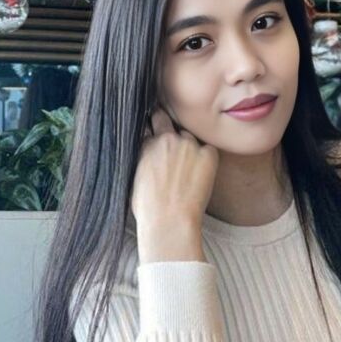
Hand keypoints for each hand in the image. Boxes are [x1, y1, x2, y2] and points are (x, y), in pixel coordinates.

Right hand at [130, 106, 218, 230]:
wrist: (169, 221)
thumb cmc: (148, 209)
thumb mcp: (131, 179)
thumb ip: (139, 160)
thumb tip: (145, 157)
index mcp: (145, 144)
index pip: (148, 127)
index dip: (151, 133)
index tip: (155, 140)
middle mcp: (166, 138)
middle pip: (165, 119)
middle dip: (165, 126)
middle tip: (169, 143)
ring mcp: (188, 145)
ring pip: (188, 136)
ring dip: (187, 146)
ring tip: (187, 168)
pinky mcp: (208, 154)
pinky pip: (209, 148)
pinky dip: (206, 156)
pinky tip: (201, 173)